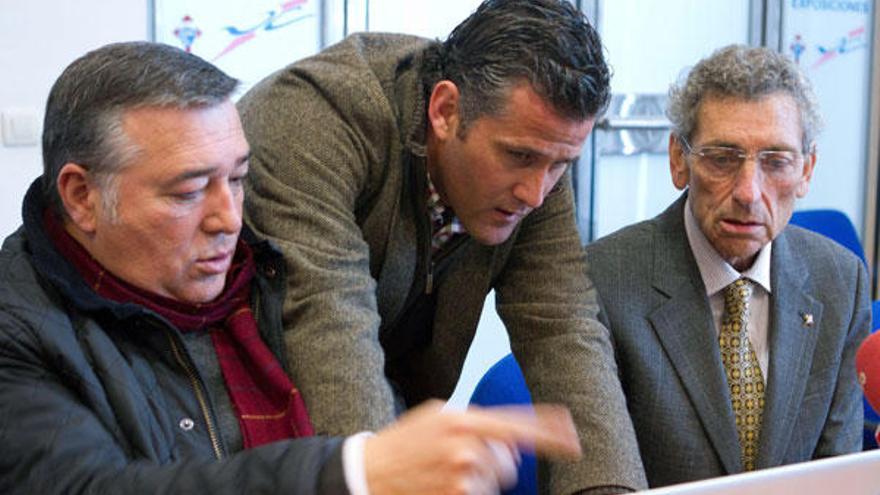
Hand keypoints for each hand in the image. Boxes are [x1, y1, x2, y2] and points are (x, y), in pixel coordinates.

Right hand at [364, 400, 580, 494]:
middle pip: (509, 463)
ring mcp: (463, 479)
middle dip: (494, 463)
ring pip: (495, 484)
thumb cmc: (407, 441)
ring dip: (479, 482)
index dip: (550, 433)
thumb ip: (476, 420)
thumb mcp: (438, 414)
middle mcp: (468, 449)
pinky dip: (470, 492)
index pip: (519, 426)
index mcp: (464, 421)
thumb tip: (509, 434)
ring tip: (446, 474)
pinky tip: (444, 486)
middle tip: (462, 460)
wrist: (371, 472)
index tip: (572, 440)